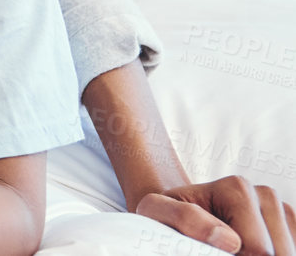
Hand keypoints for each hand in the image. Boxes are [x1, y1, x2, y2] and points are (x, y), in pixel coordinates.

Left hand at [135, 176, 295, 255]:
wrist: (177, 211)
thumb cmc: (165, 214)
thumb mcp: (157, 211)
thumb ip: (185, 219)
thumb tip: (229, 240)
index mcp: (237, 188)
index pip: (258, 249)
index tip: (207, 251)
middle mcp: (265, 194)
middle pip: (278, 253)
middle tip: (216, 249)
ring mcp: (279, 208)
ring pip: (289, 252)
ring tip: (231, 248)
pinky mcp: (287, 223)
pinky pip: (294, 246)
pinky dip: (276, 253)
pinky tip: (247, 250)